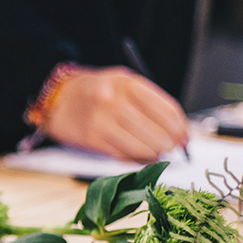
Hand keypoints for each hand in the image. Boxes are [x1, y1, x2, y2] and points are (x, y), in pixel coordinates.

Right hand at [43, 66, 188, 162]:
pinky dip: (138, 160)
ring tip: (158, 152)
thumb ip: (148, 103)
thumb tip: (179, 132)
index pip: (166, 110)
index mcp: (126, 82)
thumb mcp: (122, 84)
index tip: (186, 136)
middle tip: (174, 148)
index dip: (181, 127)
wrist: (56, 99)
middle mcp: (113, 101)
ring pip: (144, 148)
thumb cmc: (95, 92)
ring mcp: (101, 121)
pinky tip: (141, 156)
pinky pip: (125, 156)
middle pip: (158, 133)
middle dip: (171, 144)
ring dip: (156, 154)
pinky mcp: (92, 139)